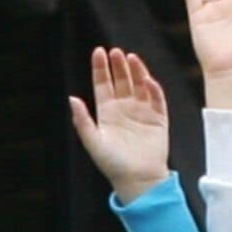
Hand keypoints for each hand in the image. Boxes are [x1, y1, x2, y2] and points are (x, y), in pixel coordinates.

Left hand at [65, 46, 171, 203]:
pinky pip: (157, 99)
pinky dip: (153, 88)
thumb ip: (82, 121)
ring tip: (131, 57)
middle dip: (118, 66)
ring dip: (136, 71)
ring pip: (139, 85)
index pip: (103, 84)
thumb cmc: (113, 164)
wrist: (138, 179)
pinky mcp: (158, 119)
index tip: (99, 52)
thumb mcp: (93, 142)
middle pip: (121, 81)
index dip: (101, 68)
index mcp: (107, 113)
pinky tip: (148, 80)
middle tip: (116, 52)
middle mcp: (124, 109)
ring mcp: (142, 112)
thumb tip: (72, 98)